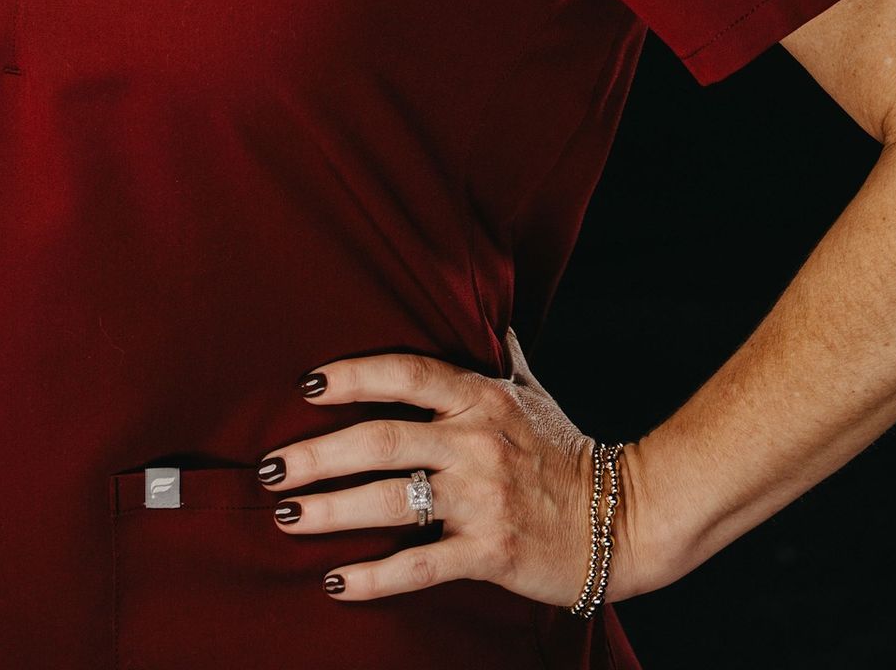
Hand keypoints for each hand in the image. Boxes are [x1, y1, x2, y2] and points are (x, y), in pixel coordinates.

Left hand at [257, 326, 659, 605]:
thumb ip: (504, 356)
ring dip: (329, 509)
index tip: (307, 386)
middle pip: (381, 439)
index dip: (353, 375)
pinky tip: (335, 581)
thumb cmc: (568, 451)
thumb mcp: (534, 392)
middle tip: (270, 467)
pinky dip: (373, 577)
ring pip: (390, 500)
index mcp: (481, 397)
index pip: (406, 373)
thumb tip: (495, 315)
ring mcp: (482, 498)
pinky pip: (419, 564)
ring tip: (286, 516)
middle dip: (317, 453)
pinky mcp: (489, 552)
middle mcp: (476, 442)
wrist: (625, 518)